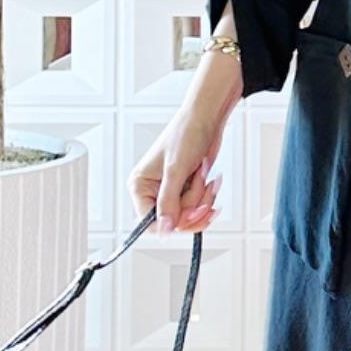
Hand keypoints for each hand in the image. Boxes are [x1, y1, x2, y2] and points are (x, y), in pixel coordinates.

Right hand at [129, 108, 223, 233]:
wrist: (206, 121)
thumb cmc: (186, 135)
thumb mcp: (176, 170)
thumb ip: (169, 202)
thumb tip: (164, 229)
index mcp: (140, 186)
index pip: (149, 223)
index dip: (171, 223)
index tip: (189, 214)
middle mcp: (152, 192)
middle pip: (173, 221)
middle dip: (193, 206)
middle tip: (202, 186)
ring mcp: (171, 192)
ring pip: (188, 215)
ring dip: (203, 198)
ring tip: (204, 176)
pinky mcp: (186, 191)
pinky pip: (198, 208)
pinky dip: (207, 196)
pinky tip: (210, 181)